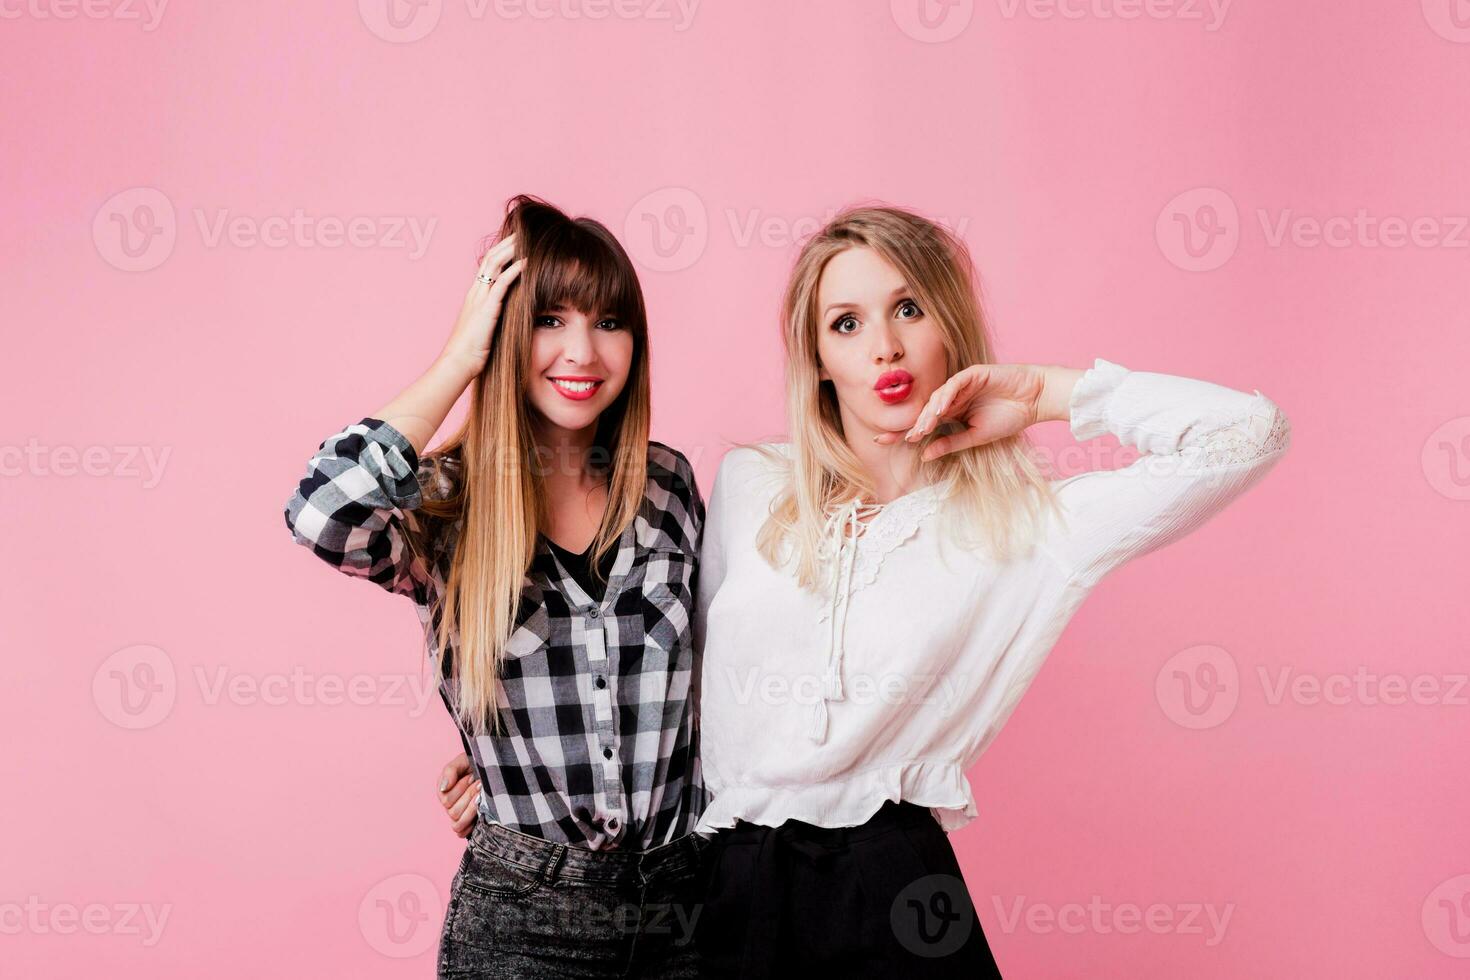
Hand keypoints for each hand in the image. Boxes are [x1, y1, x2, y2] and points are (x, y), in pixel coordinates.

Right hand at [437, 752, 480, 837]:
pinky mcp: (467, 825)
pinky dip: (469, 826)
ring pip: (457, 824)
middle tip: (480, 784)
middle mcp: (449, 805)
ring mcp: (458, 816)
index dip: (461, 788)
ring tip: (482, 796)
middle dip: (469, 796)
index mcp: (444, 791)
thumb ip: (450, 771)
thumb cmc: (477, 764)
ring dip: (472, 809)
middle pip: (453, 812)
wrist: (494, 770)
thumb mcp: (463, 761)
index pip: (446, 800)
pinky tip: (479, 813)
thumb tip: (443, 788)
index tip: (472, 777)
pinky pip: (461, 833)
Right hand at [440, 234, 526, 376]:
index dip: (501, 251)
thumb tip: (507, 314)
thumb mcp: (485, 328)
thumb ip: (494, 316)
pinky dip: (515, 271)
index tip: (516, 241)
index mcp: (475, 295)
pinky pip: (502, 284)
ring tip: (526, 238)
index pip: (488, 265)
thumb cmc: (472, 351)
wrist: (458, 363)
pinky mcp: (487, 309)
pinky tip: (528, 262)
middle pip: (491, 258)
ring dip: (511, 250)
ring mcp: (479, 299)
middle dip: (507, 243)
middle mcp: (476, 292)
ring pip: (495, 265)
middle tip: (524, 231)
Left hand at [876, 363, 1048, 461]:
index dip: (903, 431)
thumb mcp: (975, 437)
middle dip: (911, 424)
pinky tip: (939, 409)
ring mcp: (961, 385)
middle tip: (898, 437)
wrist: (1034, 400)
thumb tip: (924, 455)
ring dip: (928, 414)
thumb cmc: (1009, 417)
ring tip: (920, 429)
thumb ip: (950, 444)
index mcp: (952, 413)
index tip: (880, 441)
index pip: (923, 423)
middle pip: (925, 410)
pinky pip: (955, 384)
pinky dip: (946, 396)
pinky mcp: (973, 373)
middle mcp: (952, 398)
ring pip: (938, 398)